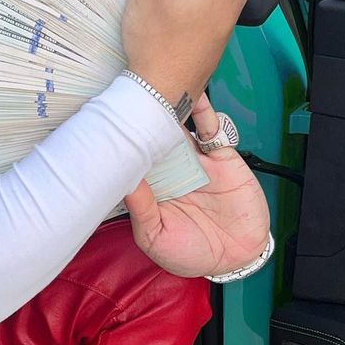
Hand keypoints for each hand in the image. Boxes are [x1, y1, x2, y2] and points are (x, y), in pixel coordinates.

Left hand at [123, 94, 269, 276]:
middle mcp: (170, 169)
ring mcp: (195, 160)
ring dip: (169, 107)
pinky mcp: (221, 156)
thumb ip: (141, 209)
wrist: (237, 258)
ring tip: (155, 86)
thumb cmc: (191, 253)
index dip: (122, 141)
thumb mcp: (156, 238)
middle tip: (127, 95)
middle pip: (152, 135)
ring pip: (178, 126)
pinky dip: (203, 111)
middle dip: (141, 116)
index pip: (131, 157)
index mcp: (150, 187)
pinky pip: (211, 129)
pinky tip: (194, 95)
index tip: (108, 126)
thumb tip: (124, 181)